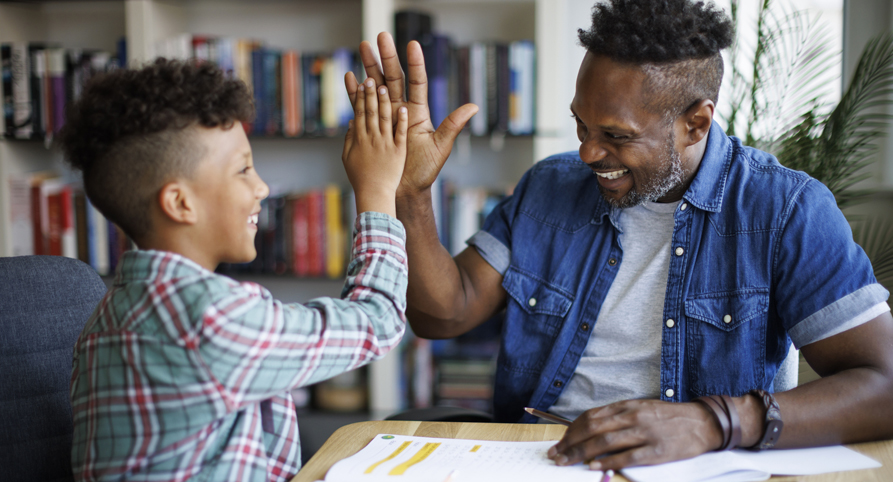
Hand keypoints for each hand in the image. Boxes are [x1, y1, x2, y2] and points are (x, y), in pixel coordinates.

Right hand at [342, 77, 407, 216]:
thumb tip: (351, 122)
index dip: (361, 97)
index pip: (361, 112)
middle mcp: (373, 138)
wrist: (375, 197)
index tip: (361, 82)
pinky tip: (403, 110)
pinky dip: (401, 122)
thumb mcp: (348, 159)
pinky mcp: (398, 152)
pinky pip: (400, 134)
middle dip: (371, 94)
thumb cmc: (361, 179)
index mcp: (360, 138)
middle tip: (370, 77)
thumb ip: (349, 140)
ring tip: (385, 86)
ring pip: (385, 118)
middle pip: (371, 111)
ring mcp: (386, 144)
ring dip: (384, 102)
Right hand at [345, 32, 478, 199]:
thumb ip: (453, 125)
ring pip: (376, 86)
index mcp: (417, 112)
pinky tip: (350, 76)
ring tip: (362, 47)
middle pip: (393, 78)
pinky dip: (355, 92)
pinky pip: (362, 106)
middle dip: (386, 57)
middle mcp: (401, 110)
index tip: (412, 44)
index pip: (416, 82)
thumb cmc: (425, 170)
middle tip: (380, 36)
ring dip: (369, 67)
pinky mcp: (372, 126)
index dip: (415, 63)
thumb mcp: (440, 146)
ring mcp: (385, 117)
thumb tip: (473, 107)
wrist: (405, 189)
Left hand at [547, 399, 722, 470]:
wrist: (702, 422)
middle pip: (593, 430)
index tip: (559, 442)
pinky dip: (608, 462)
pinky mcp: (657, 451)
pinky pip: (628, 457)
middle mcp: (633, 417)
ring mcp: (644, 433)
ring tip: (567, 462)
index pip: (590, 417)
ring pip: (605, 443)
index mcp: (627, 406)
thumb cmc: (668, 417)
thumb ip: (617, 417)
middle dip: (570, 443)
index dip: (571, 431)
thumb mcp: (640, 409)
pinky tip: (594, 467)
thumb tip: (590, 429)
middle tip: (556, 455)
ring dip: (582, 453)